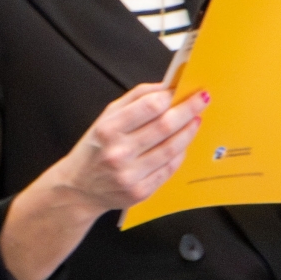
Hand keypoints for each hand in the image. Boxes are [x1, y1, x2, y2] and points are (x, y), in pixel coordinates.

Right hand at [0, 82, 207, 279]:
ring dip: (189, 131)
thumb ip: (135, 99)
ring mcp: (130, 175)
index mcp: (108, 129)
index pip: (149, 107)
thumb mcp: (105, 118)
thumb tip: (166, 87)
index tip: (182, 89)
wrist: (78, 188)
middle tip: (202, 99)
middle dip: (188, 110)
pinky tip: (183, 144)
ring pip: (172, 149)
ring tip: (196, 120)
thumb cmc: (95, 149)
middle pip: (165, 126)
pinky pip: (169, 169)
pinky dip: (180, 154)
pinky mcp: (140, 192)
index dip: (170, 96)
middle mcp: (118, 153)